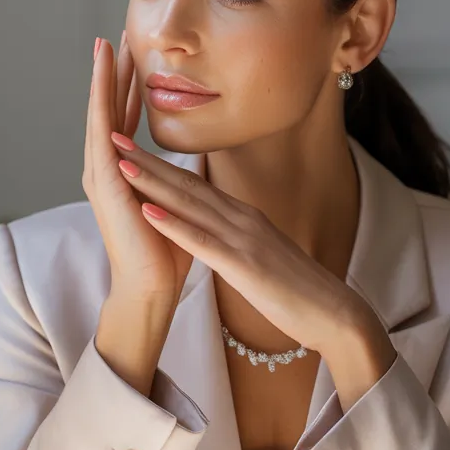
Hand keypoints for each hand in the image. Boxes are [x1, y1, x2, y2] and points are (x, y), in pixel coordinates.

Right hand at [83, 35, 192, 306]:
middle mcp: (106, 169)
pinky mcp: (105, 182)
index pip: (127, 120)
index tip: (135, 57)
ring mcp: (101, 174)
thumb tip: (190, 159)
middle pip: (109, 110)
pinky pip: (101, 133)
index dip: (131, 88)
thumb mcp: (173, 201)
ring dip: (102, 79)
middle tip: (114, 36)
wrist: (151, 287)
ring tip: (103, 46)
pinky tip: (102, 80)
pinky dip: (101, 104)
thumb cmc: (164, 252)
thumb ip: (174, 177)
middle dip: (113, 73)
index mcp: (124, 172)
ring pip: (101, 114)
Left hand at [109, 137, 372, 356]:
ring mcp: (245, 240)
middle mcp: (243, 220)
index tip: (131, 149)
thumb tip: (218, 233)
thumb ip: (239, 241)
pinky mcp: (246, 266)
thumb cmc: (299, 290)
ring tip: (121, 163)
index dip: (161, 167)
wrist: (335, 312)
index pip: (196, 187)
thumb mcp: (262, 256)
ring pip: (191, 206)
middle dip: (148, 162)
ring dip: (154, 183)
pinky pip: (204, 243)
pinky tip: (149, 212)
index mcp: (245, 218)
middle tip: (113, 137)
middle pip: (188, 186)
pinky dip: (174, 225)